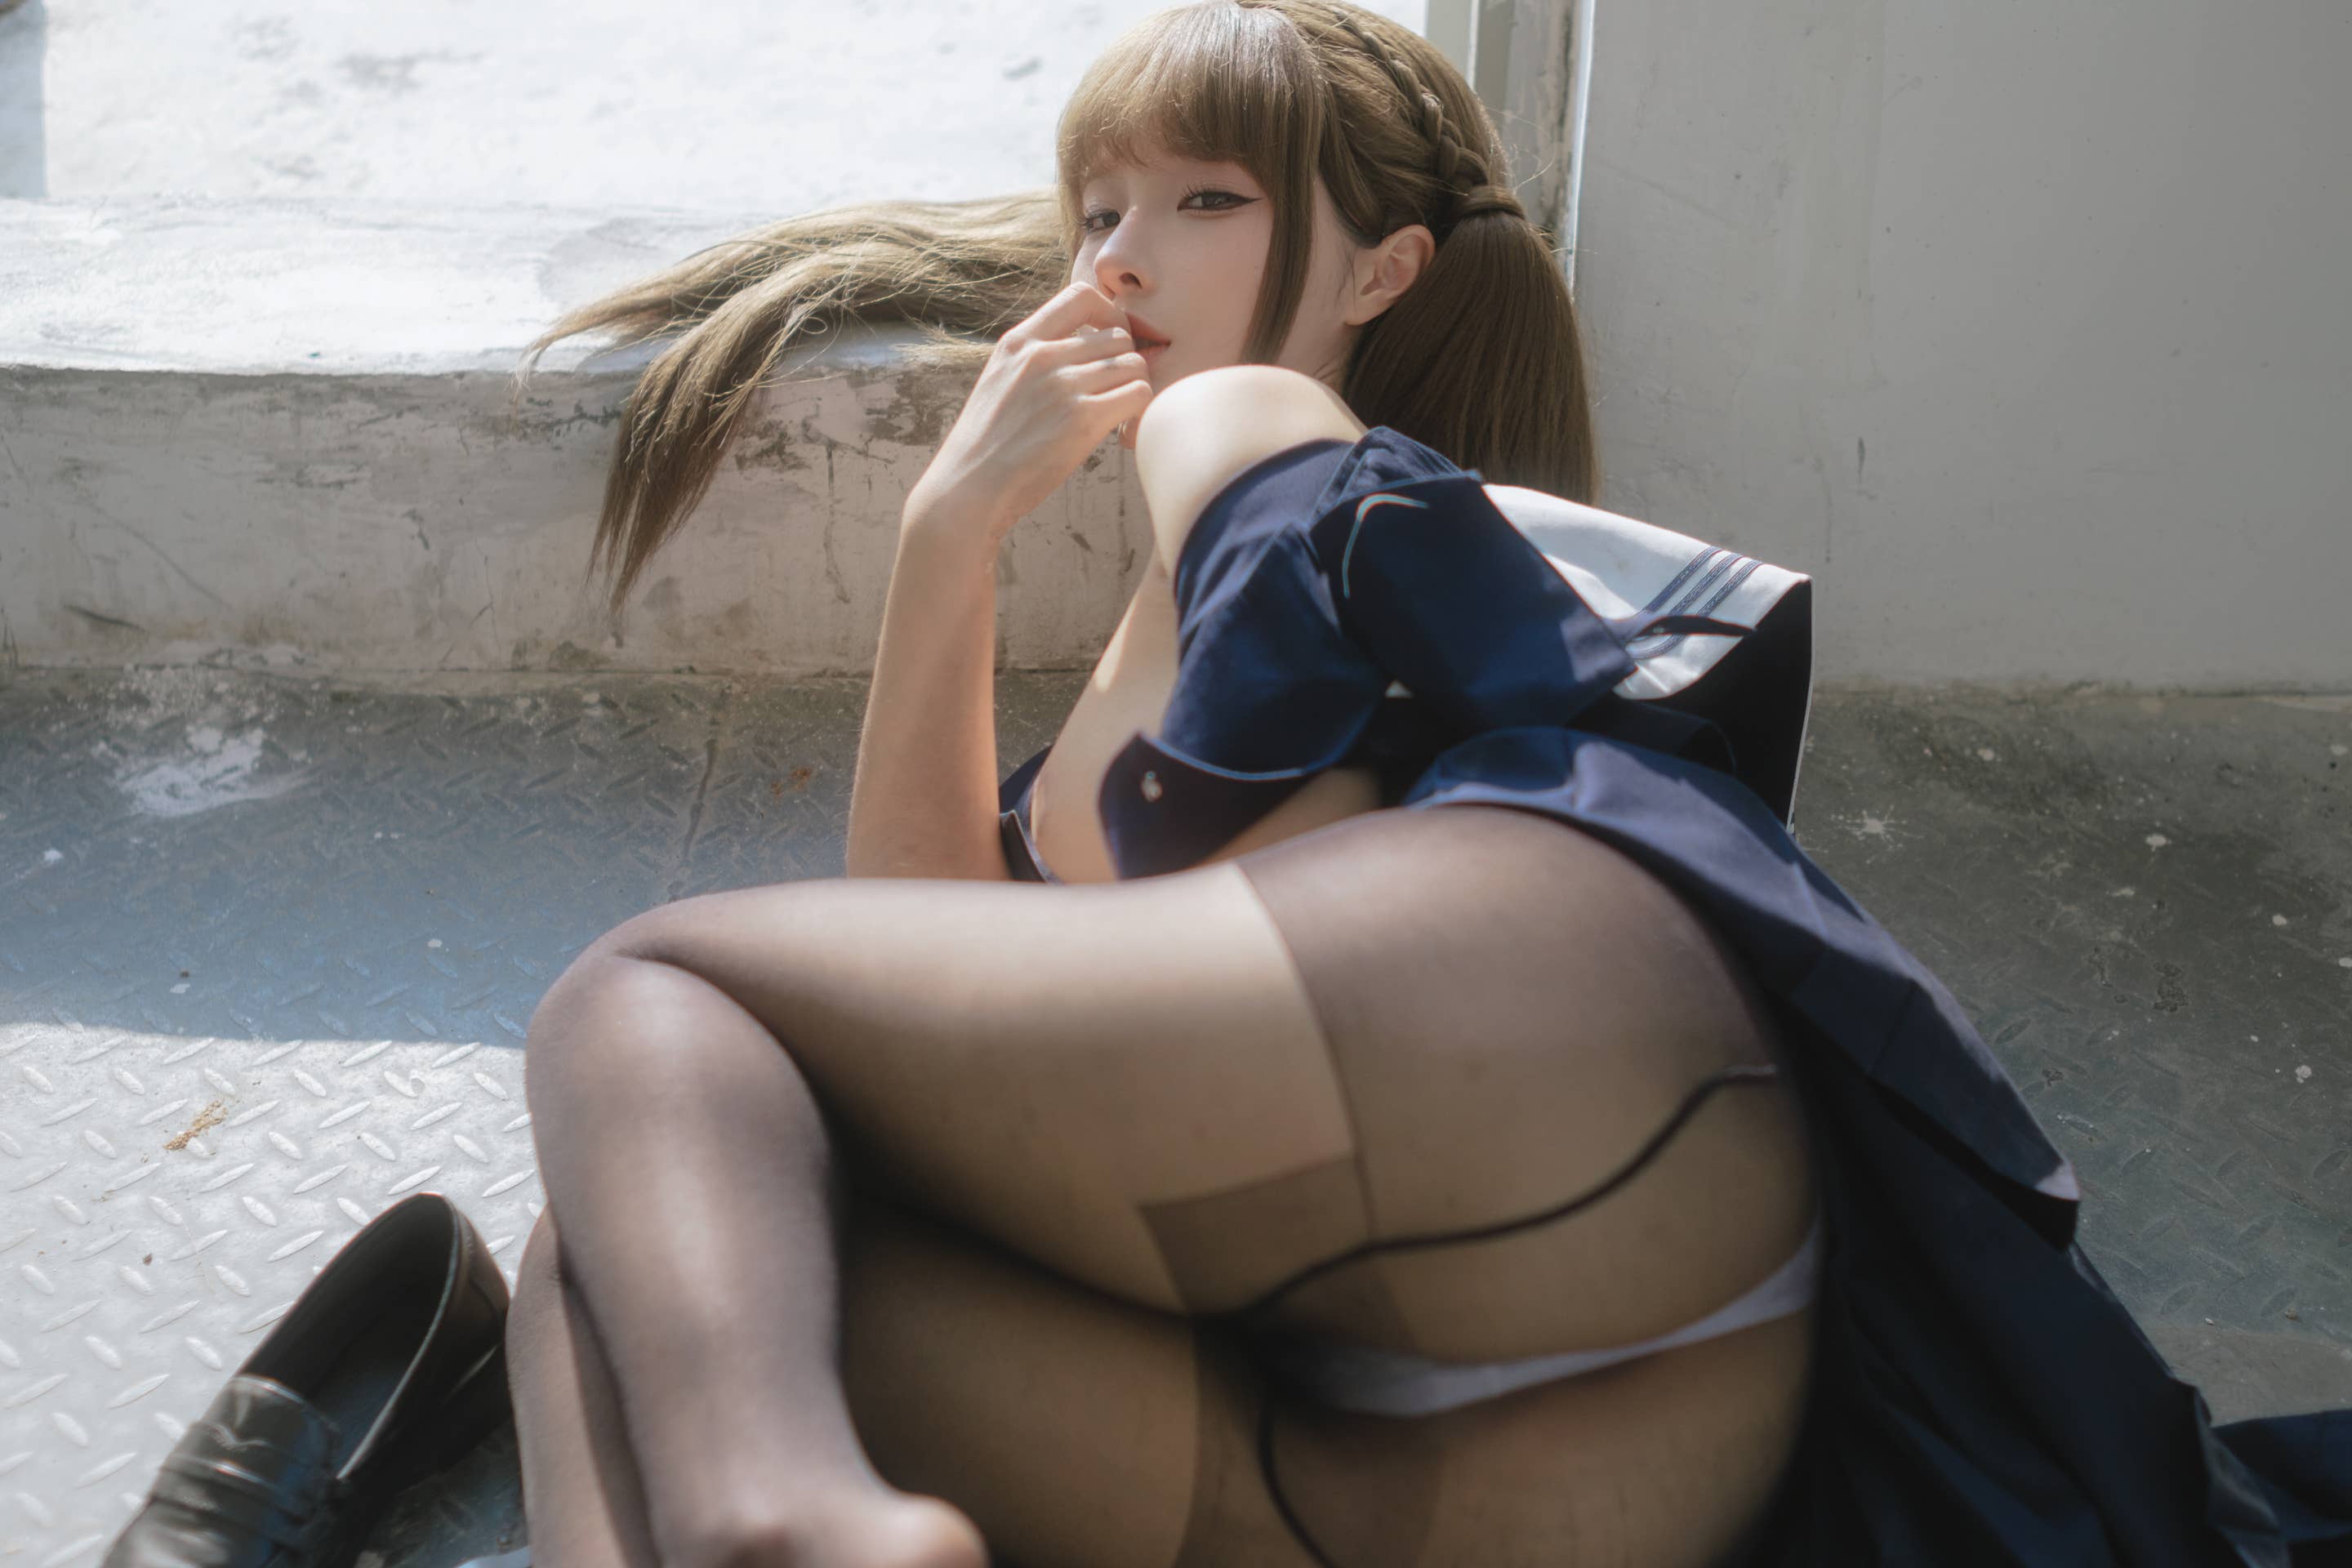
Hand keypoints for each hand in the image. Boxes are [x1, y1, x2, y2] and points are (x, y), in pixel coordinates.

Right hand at [905, 281, 1153, 543]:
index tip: (1107, 344)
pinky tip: (1121, 429)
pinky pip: (1139, 394)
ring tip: (1116, 414)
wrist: (968, 489)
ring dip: (1133, 388)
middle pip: (1117, 336)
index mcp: (1019, 342)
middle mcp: (1041, 356)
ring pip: (1133, 364)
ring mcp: (1062, 386)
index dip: (1108, 314)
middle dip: (1124, 363)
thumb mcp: (999, 382)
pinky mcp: (1082, 419)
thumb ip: (1033, 359)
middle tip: (1114, 393)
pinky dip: (1139, 411)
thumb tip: (1076, 348)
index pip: (1081, 296)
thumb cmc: (986, 446)